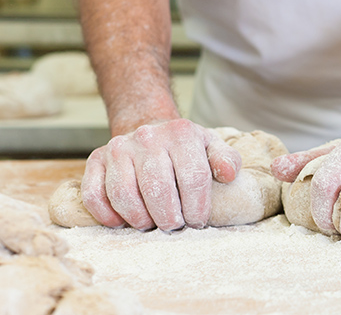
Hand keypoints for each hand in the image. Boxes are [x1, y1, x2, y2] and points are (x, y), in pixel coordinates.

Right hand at [81, 119, 240, 230]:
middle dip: (169, 218)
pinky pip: (95, 195)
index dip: (197, 208)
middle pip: (158, 189)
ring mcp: (119, 148)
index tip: (197, 222)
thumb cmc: (185, 148)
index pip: (193, 178)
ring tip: (152, 225)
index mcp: (181, 134)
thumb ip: (226, 159)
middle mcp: (148, 137)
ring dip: (139, 219)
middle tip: (174, 227)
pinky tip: (124, 222)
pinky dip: (108, 216)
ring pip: (124, 194)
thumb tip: (229, 174)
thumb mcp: (211, 146)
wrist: (150, 130)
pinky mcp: (96, 160)